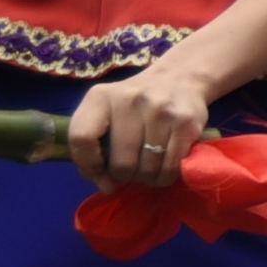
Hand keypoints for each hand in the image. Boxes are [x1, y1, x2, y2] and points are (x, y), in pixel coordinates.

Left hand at [65, 58, 216, 190]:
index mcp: (100, 97)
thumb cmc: (134, 105)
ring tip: (148, 168)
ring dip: (147, 178)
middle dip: (125, 176)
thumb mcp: (106, 115)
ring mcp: (160, 110)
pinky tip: (164, 168)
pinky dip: (165, 176)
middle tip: (130, 171)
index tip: (100, 170)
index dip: (88, 164)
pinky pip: (171, 167)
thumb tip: (108, 187)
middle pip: (121, 163)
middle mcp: (129, 100)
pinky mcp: (185, 122)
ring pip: (147, 169)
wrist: (179, 79)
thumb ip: (95, 150)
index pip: (81, 137)